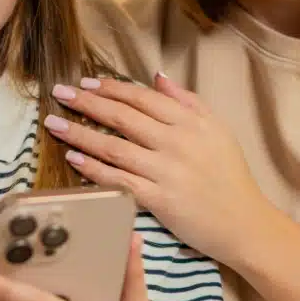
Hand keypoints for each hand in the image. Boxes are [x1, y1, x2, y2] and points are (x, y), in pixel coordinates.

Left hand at [42, 73, 269, 265]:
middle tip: (59, 93)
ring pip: (114, 147)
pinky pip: (119, 180)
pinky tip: (73, 158)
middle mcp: (176, 142)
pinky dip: (94, 168)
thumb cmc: (231, 177)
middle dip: (87, 102)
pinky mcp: (159, 200)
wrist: (245, 223)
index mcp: (190, 122)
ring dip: (80, 133)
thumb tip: (157, 77)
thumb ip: (187, 101)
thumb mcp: (217, 129)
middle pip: (122, 117)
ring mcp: (167, 171)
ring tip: (54, 124)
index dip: (111, 88)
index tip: (85, 82)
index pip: (142, 98)